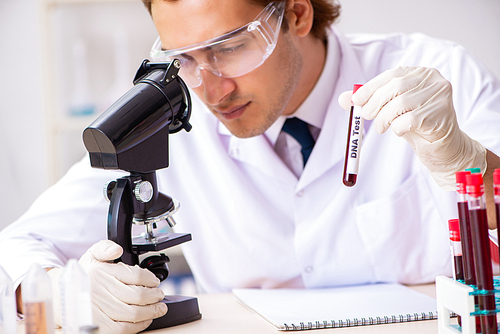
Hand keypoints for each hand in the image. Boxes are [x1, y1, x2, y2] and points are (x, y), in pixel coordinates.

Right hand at [49, 240, 166, 333]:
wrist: (60, 297)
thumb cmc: (81, 276)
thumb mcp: (91, 255)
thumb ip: (105, 247)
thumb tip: (116, 249)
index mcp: (101, 272)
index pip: (134, 275)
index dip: (149, 279)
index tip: (155, 281)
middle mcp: (99, 290)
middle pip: (137, 295)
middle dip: (154, 296)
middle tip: (160, 295)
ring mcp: (99, 310)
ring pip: (133, 313)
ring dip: (151, 311)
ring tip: (158, 308)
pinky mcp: (99, 326)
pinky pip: (124, 328)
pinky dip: (139, 324)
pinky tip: (145, 319)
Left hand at [338, 66, 485, 189]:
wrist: (442, 147)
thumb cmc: (415, 125)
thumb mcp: (391, 110)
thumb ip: (369, 102)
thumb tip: (343, 99)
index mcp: (420, 73)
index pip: (391, 75)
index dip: (371, 87)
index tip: (355, 100)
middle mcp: (433, 80)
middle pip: (395, 87)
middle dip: (375, 103)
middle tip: (367, 117)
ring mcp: (440, 96)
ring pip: (401, 104)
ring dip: (384, 119)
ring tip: (382, 128)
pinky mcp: (442, 115)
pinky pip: (410, 120)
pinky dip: (398, 128)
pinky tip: (400, 132)